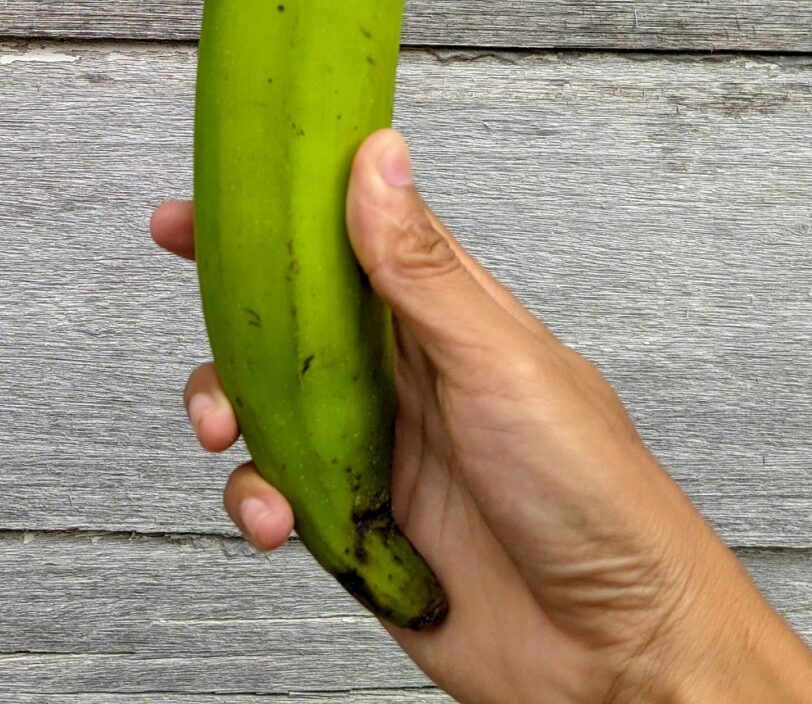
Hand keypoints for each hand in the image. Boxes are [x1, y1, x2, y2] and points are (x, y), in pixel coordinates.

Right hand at [152, 129, 811, 703]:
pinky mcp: (359, 526)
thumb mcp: (500, 361)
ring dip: (232, 413)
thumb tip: (377, 157)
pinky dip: (257, 501)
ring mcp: (379, 451)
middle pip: (288, 322)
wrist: (613, 653)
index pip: (348, 236)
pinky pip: (276, 495)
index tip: (210, 202)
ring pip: (267, 408)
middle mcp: (405, 376)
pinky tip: (277, 517)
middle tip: (198, 314)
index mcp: (444, 316)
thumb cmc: (596, 498)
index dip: (279, 213)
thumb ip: (422, 268)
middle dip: (230, 318)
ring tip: (231, 434)